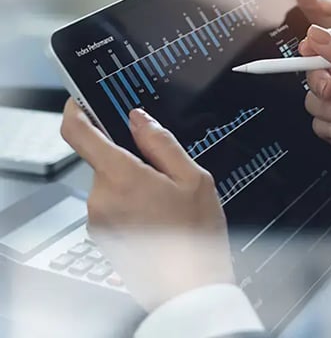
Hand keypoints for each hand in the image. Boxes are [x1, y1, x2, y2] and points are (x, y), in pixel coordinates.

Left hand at [60, 99, 233, 310]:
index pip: (78, 133)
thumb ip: (162, 143)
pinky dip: (130, 201)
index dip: (76, 110)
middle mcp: (100, 199)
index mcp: (121, 178)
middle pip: (103, 159)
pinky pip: (111, 204)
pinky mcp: (102, 235)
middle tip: (163, 170)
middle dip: (129, 157)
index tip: (82, 100)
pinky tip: (158, 216)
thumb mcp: (194, 178)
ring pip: (109, 182)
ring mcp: (98, 219)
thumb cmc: (196, 235)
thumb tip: (139, 119)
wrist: (190, 287)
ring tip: (166, 201)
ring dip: (132, 181)